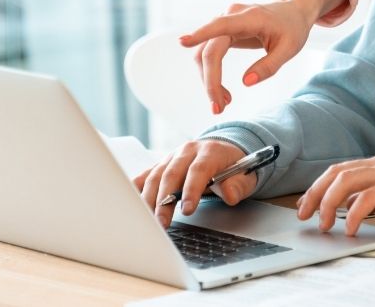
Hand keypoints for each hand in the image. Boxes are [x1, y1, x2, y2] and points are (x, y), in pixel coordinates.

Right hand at [133, 139, 252, 227]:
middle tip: (162, 223)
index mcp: (209, 151)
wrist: (225, 150)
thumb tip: (230, 194)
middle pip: (172, 174)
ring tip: (147, 221)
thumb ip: (238, 185)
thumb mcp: (245, 176)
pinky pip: (146, 175)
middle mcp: (188, 151)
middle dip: (165, 200)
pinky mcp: (162, 165)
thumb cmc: (234, 167)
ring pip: (156, 175)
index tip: (188, 210)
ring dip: (149, 199)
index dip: (192, 190)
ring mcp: (172, 157)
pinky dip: (136, 188)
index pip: (198, 170)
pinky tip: (130, 202)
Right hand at [182, 0, 315, 113]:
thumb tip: (246, 82)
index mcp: (250, 18)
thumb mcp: (290, 49)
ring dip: (209, 80)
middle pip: (209, 50)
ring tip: (225, 101)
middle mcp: (231, 15)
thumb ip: (269, 66)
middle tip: (218, 108)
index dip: (200, 34)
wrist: (292, 11)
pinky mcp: (222, 31)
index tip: (183, 42)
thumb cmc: (292, 28)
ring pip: (204, 53)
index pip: (220, 27)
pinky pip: (209, 53)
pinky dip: (212, 73)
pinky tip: (223, 91)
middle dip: (210, 81)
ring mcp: (225, 22)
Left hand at [296, 155, 374, 235]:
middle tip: (305, 214)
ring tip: (325, 224)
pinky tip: (352, 227)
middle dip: (316, 193)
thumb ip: (374, 193)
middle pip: (336, 173)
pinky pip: (368, 197)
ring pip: (346, 181)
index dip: (318, 186)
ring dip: (330, 203)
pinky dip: (354, 213)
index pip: (338, 170)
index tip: (306, 203)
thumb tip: (351, 207)